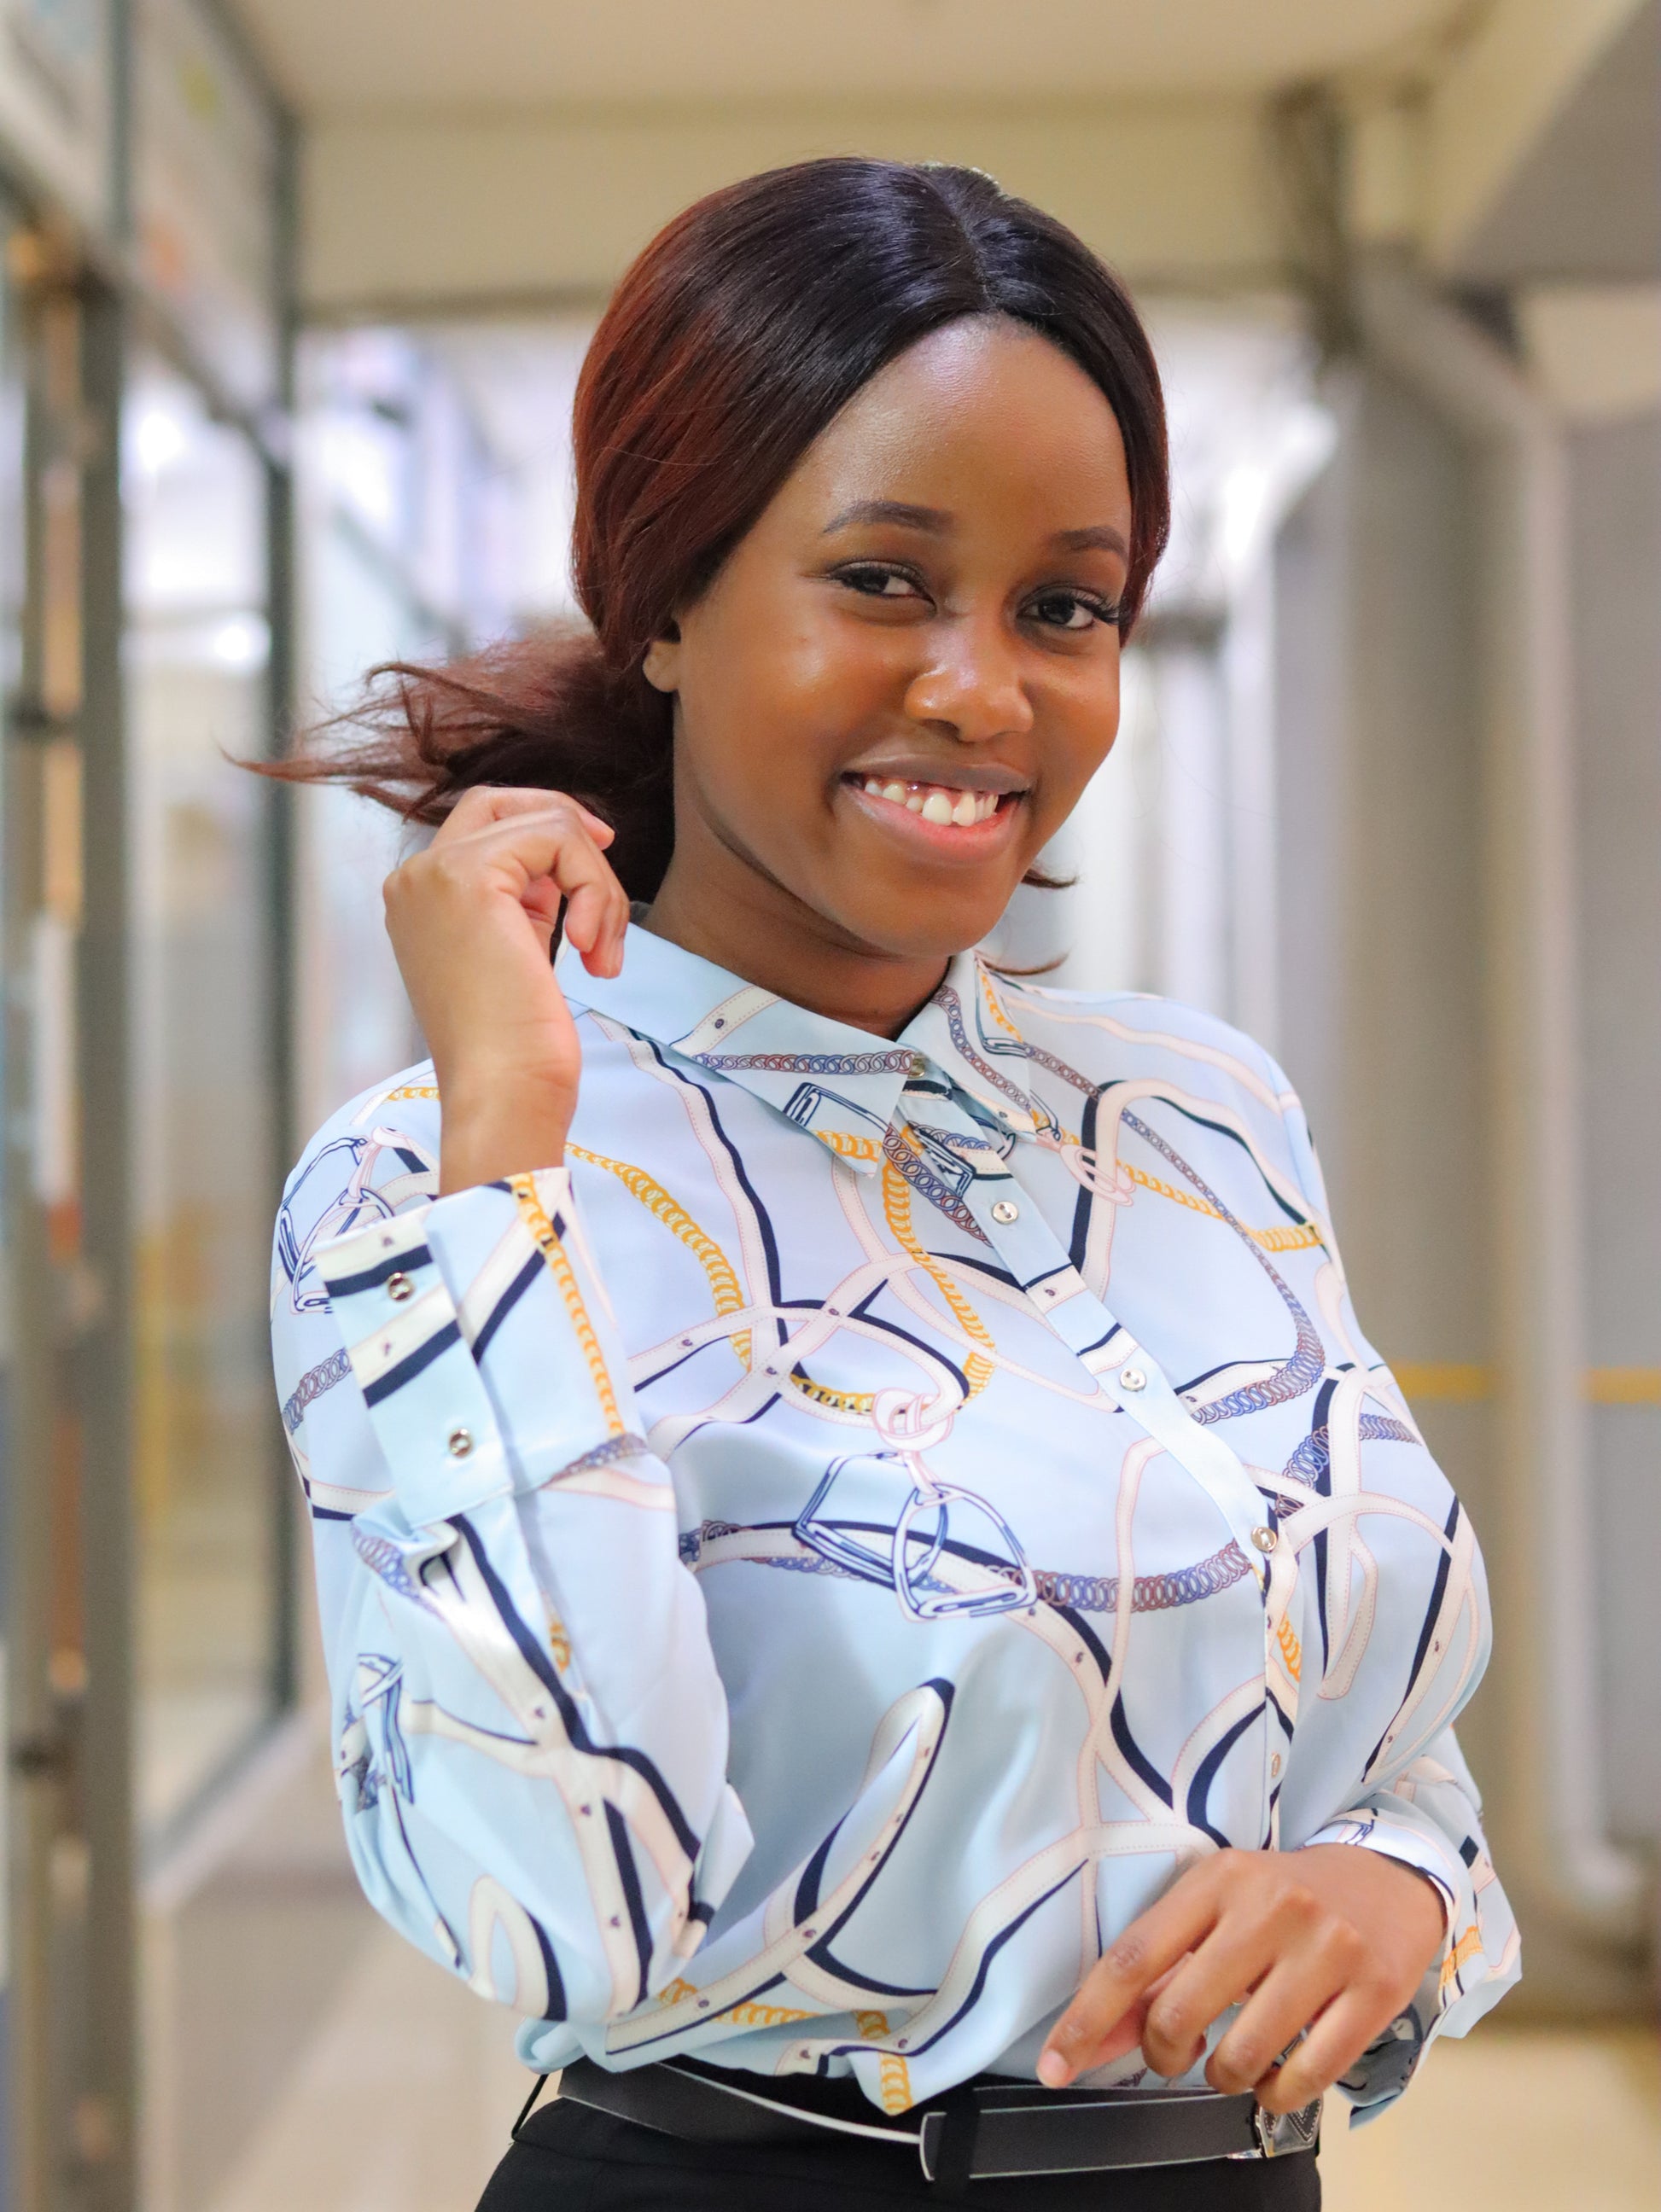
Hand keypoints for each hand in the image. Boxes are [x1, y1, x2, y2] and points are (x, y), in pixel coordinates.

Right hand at [381, 788, 629, 1191]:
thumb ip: (525, 901)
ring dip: (597, 883)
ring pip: (545, 824)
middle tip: (608, 855)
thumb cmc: (516, 1048)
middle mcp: (414, 879)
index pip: (483, 827)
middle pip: (499, 801)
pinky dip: (593, 888)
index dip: (545, 832)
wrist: (502, 1093)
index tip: (594, 864)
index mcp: (419, 901)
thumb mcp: (516, 954)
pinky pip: (557, 837)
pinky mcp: (468, 875)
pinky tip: (590, 950)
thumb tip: (567, 861)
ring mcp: (434, 872)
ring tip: (603, 951)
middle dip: (565, 822)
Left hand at [1038, 1845, 1446, 2113]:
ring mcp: (1327, 1947)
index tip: (1057, 2065)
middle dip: (1165, 2054)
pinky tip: (1276, 2078)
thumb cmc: (1286, 1898)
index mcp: (1218, 1878)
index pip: (1134, 1955)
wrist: (1389, 1877)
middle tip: (1179, 2054)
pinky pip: (1307, 2075)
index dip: (1088, 2018)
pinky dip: (1278, 2094)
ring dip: (1224, 2078)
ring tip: (1232, 2063)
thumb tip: (1095, 2038)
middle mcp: (1271, 1906)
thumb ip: (1160, 1970)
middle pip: (1181, 2012)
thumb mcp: (1219, 1907)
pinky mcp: (1375, 1990)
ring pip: (1243, 2054)